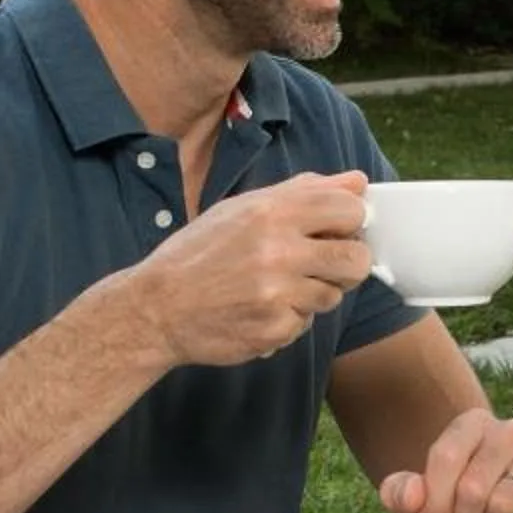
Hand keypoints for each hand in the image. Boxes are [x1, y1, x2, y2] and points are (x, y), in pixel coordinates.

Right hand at [119, 172, 373, 369]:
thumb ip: (304, 191)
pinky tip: (260, 310)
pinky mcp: (273, 330)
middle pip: (356, 259)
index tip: (339, 228)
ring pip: (332, 295)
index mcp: (272, 212)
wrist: (156, 308)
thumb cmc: (200, 252)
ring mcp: (277, 294)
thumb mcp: (244, 207)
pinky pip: (304, 323)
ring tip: (278, 286)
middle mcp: (278, 251)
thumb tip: (357, 182)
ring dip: (313, 293)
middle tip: (326, 263)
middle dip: (349, 262)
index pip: (350, 210)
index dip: (352, 220)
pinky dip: (288, 319)